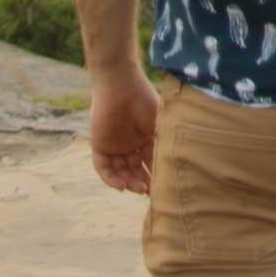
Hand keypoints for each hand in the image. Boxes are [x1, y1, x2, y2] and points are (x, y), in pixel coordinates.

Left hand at [86, 64, 160, 196]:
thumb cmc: (144, 99)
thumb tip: (177, 164)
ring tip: (138, 188)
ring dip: (128, 182)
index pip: (149, 162)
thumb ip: (164, 142)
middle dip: (142, 182)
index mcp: (145, 138)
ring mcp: (114, 146)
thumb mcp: (159, 124)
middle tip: (149, 191)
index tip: (163, 186)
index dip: (155, 174)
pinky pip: (103, 167)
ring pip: (120, 171)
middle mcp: (129, 144)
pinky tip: (121, 185)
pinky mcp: (99, 146)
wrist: (121, 85)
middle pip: (134, 170)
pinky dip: (111, 178)